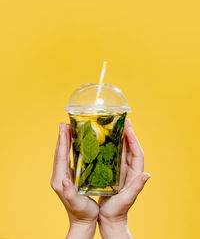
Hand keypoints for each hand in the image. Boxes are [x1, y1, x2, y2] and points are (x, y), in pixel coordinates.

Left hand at [51, 123, 98, 238]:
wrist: (82, 222)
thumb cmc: (83, 213)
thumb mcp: (77, 204)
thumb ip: (70, 193)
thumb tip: (64, 181)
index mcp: (60, 181)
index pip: (61, 157)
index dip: (62, 141)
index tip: (64, 127)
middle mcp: (59, 177)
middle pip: (60, 153)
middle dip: (62, 137)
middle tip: (65, 123)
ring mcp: (63, 176)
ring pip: (63, 155)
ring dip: (65, 141)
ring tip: (69, 129)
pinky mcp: (68, 177)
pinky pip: (68, 159)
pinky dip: (69, 148)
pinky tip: (75, 143)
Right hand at [98, 119, 150, 238]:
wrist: (110, 219)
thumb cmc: (118, 211)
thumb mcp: (127, 199)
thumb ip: (136, 187)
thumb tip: (147, 175)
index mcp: (135, 174)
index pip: (137, 153)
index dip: (133, 139)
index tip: (128, 127)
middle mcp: (129, 170)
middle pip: (130, 148)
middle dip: (127, 134)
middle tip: (122, 120)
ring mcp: (121, 171)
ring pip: (121, 151)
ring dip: (118, 139)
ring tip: (112, 126)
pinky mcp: (113, 173)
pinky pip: (113, 157)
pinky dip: (110, 148)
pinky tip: (103, 142)